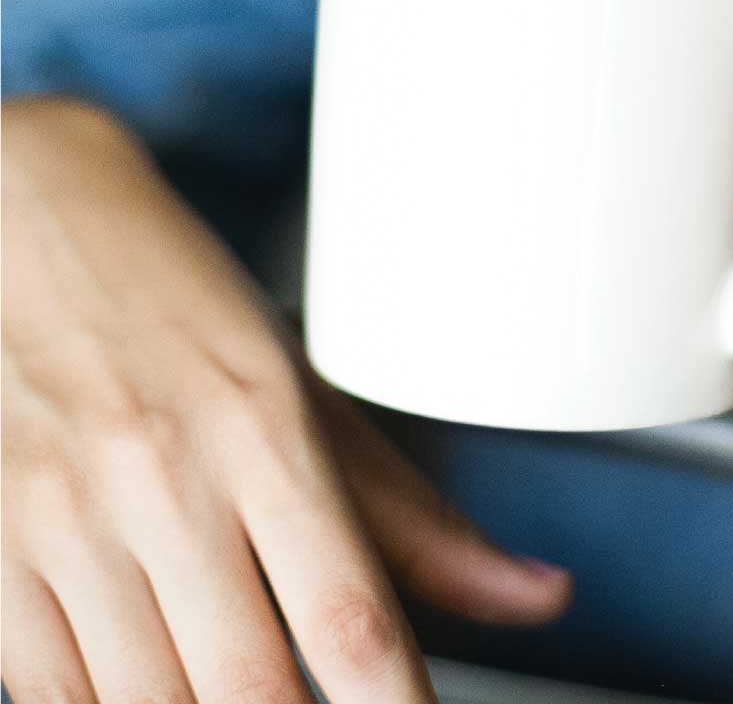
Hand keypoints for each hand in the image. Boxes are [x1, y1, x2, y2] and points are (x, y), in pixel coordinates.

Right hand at [2, 99, 570, 702]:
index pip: (350, 613)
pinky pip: (48, 692)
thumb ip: (415, 514)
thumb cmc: (186, 301)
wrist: (40, 226)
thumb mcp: (311, 388)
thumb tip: (532, 594)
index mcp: (264, 426)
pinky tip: (162, 703)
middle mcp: (166, 477)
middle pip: (252, 687)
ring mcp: (68, 518)